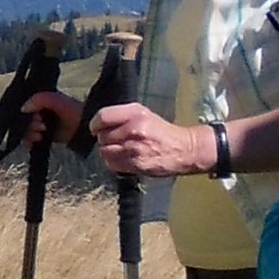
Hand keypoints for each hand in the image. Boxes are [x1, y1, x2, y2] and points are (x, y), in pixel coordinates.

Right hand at [20, 87, 78, 146]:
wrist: (84, 126)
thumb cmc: (71, 109)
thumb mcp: (54, 99)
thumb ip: (37, 99)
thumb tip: (23, 109)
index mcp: (41, 102)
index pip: (25, 108)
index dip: (26, 114)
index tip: (35, 117)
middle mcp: (40, 113)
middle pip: (24, 120)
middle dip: (29, 125)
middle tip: (41, 127)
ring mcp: (42, 125)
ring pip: (26, 131)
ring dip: (29, 134)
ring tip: (40, 135)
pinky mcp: (45, 137)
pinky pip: (30, 140)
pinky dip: (29, 142)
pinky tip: (34, 142)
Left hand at [90, 102, 213, 179]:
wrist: (184, 149)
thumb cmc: (162, 131)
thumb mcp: (144, 114)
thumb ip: (122, 116)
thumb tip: (99, 123)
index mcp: (135, 113)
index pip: (103, 116)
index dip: (95, 124)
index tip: (95, 129)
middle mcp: (133, 129)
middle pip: (102, 136)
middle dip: (105, 139)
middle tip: (115, 141)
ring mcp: (134, 148)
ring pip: (105, 151)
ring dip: (109, 152)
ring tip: (120, 150)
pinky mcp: (136, 164)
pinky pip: (113, 165)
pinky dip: (114, 163)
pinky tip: (124, 159)